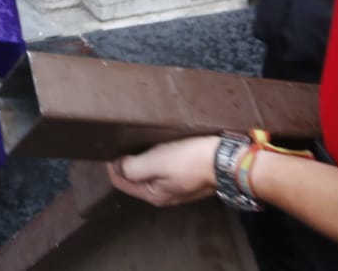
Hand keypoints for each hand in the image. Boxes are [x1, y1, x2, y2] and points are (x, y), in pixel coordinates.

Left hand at [106, 135, 220, 206]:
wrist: (227, 162)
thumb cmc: (191, 161)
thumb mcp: (157, 162)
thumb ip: (133, 167)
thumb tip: (116, 167)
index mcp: (153, 195)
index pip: (120, 182)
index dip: (112, 165)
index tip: (110, 147)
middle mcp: (163, 195)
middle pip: (135, 179)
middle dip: (126, 163)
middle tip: (122, 142)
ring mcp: (176, 188)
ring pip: (149, 174)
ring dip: (141, 160)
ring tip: (137, 142)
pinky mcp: (187, 178)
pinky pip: (164, 170)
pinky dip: (156, 159)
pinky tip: (159, 147)